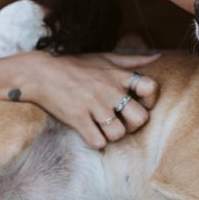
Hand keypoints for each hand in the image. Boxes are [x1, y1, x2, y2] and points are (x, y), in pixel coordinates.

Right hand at [20, 50, 159, 148]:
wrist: (40, 72)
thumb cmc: (74, 66)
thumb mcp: (104, 58)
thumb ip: (132, 60)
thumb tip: (158, 57)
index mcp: (118, 75)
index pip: (151, 88)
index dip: (150, 101)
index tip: (139, 103)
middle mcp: (109, 90)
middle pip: (140, 118)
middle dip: (133, 125)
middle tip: (121, 122)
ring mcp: (93, 105)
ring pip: (119, 134)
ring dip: (113, 136)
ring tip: (103, 129)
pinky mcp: (77, 118)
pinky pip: (97, 142)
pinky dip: (96, 142)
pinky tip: (90, 134)